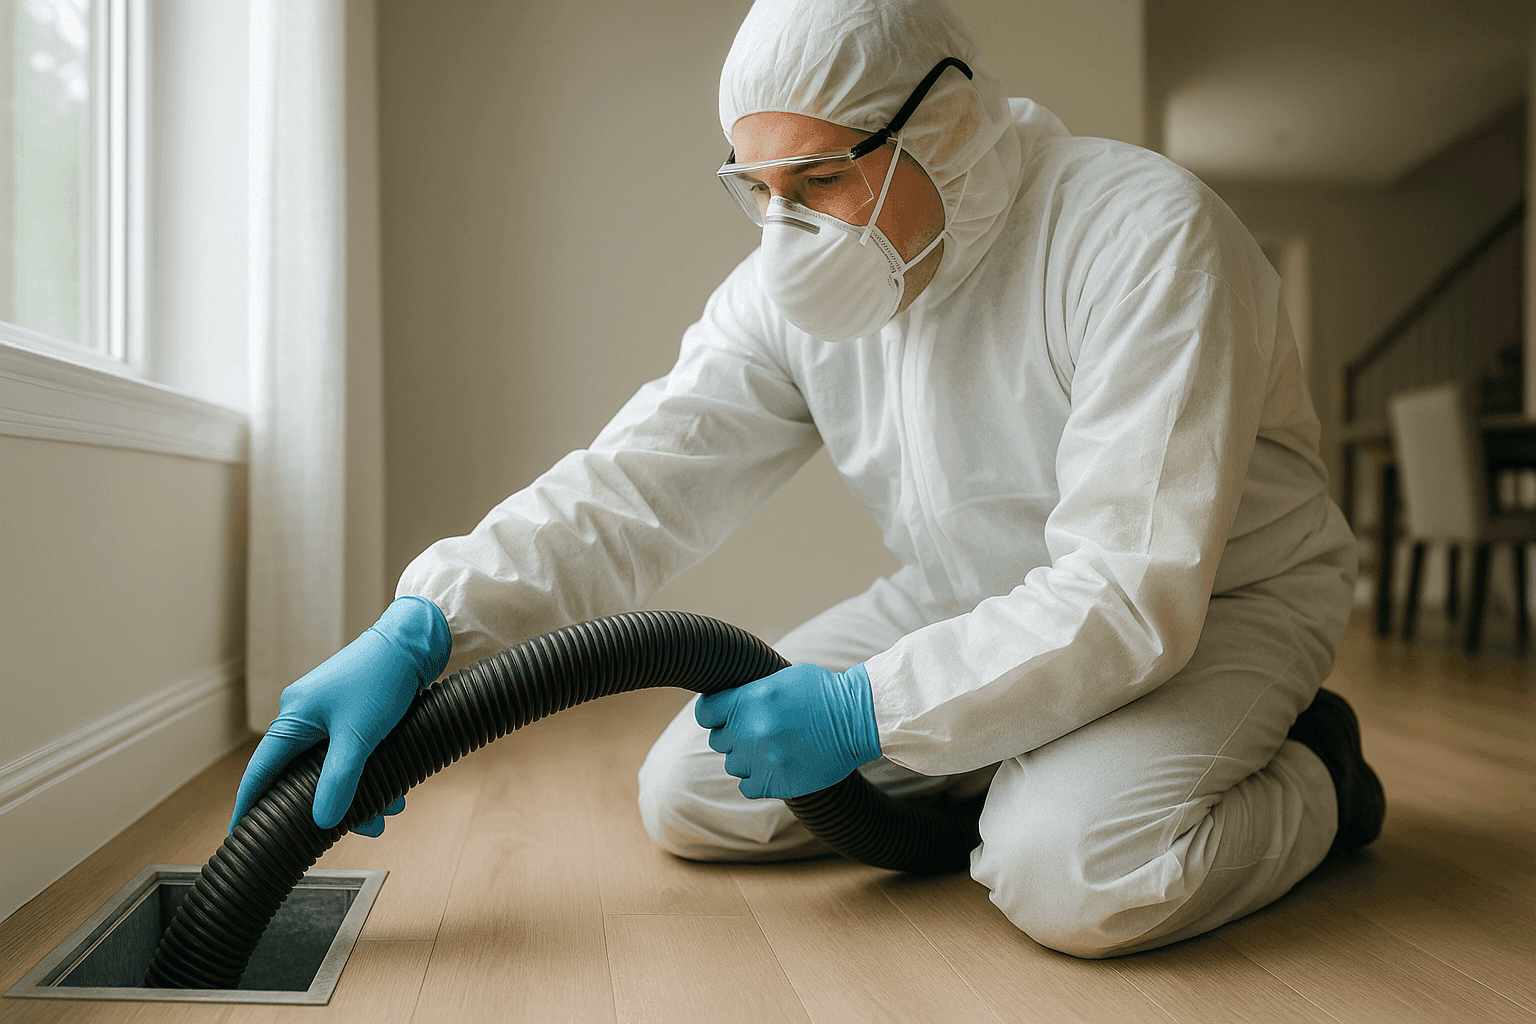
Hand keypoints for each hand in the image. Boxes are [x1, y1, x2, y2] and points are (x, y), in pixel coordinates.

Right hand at [230, 595, 450, 834]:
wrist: (414, 644)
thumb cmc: (381, 679)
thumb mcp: (359, 736)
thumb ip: (340, 780)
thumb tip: (323, 822)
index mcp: (293, 719)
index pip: (260, 771)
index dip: (249, 805)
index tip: (239, 836)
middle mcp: (304, 718)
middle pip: (302, 776)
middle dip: (327, 807)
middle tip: (356, 829)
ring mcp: (327, 716)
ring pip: (332, 768)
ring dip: (359, 792)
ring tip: (390, 811)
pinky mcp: (351, 716)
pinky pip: (351, 755)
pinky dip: (369, 774)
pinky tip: (396, 790)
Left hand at [695, 662, 880, 799]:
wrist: (859, 718)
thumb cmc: (822, 693)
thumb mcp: (781, 679)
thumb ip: (750, 692)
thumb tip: (725, 703)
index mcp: (749, 698)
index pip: (705, 712)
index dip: (715, 715)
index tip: (726, 718)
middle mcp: (751, 729)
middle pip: (718, 741)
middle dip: (735, 737)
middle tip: (760, 733)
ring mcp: (763, 758)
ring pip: (733, 764)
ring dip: (748, 759)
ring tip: (774, 749)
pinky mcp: (776, 782)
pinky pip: (747, 787)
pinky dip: (758, 780)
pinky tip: (775, 767)